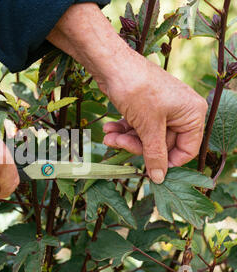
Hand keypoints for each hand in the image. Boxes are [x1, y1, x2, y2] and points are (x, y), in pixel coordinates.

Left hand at [101, 52, 207, 183]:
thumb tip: (159, 178)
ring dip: (126, 139)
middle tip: (118, 144)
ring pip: (146, 136)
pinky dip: (123, 130)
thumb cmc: (137, 89)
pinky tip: (109, 130)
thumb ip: (155, 154)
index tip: (149, 168)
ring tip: (109, 137)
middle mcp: (180, 111)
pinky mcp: (145, 106)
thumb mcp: (148, 126)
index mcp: (191, 114)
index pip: (186, 149)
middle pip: (162, 144)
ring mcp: (161, 108)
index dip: (167, 161)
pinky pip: (137, 125)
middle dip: (137, 146)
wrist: (112, 64)